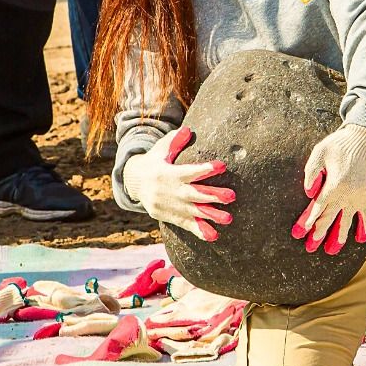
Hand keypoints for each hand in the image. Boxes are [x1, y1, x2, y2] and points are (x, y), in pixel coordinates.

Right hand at [123, 126, 234, 241]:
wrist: (134, 182)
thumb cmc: (154, 161)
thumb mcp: (161, 149)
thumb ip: (175, 141)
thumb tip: (188, 129)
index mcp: (170, 173)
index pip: (190, 171)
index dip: (205, 169)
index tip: (222, 166)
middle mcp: (171, 190)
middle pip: (194, 194)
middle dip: (213, 195)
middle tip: (232, 196)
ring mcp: (170, 205)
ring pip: (193, 211)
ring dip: (211, 215)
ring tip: (228, 219)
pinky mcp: (169, 216)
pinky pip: (185, 224)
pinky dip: (199, 230)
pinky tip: (213, 236)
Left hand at [292, 124, 365, 254]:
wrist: (364, 137)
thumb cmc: (339, 144)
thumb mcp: (319, 152)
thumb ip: (312, 173)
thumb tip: (309, 193)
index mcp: (335, 184)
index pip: (319, 208)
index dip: (309, 221)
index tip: (300, 233)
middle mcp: (348, 193)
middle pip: (332, 218)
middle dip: (320, 233)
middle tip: (311, 247)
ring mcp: (360, 195)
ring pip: (348, 220)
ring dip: (340, 236)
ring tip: (333, 250)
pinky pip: (365, 213)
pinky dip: (363, 226)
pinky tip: (361, 238)